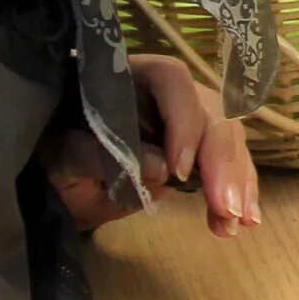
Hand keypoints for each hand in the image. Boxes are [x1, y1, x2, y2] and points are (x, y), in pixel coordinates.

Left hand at [42, 55, 260, 236]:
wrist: (59, 183)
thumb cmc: (53, 158)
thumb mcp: (59, 156)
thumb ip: (96, 154)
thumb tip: (159, 169)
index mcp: (130, 77)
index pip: (171, 81)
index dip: (183, 119)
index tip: (180, 170)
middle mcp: (168, 94)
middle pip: (211, 112)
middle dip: (222, 161)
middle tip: (225, 207)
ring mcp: (189, 122)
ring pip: (228, 140)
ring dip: (237, 181)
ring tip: (235, 223)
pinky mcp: (200, 153)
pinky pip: (230, 165)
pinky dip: (241, 192)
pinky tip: (246, 221)